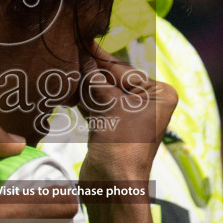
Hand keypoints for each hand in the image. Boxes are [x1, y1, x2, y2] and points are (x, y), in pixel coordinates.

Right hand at [77, 42, 176, 181]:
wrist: (112, 184)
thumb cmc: (122, 143)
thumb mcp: (110, 104)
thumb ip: (95, 80)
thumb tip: (83, 55)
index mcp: (159, 94)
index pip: (124, 69)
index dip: (101, 56)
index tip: (84, 38)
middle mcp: (148, 103)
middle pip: (113, 79)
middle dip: (91, 68)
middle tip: (69, 48)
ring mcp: (128, 116)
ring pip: (102, 92)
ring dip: (83, 81)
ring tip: (64, 63)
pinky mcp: (111, 127)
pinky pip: (95, 105)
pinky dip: (82, 96)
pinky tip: (67, 83)